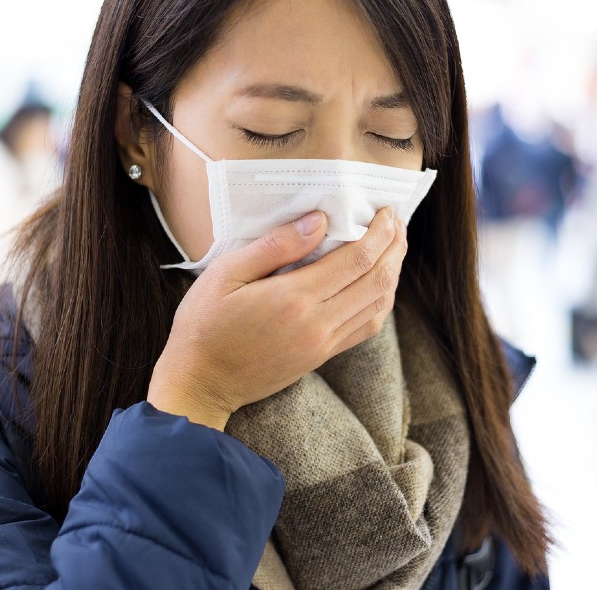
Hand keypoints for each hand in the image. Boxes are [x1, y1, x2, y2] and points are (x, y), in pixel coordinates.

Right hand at [147, 207, 407, 429]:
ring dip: (393, 273)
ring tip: (394, 247)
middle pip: (377, 281)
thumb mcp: (225, 274)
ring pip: (378, 305)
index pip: (357, 260)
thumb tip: (318, 221)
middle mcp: (317, 323)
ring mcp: (322, 344)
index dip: (380, 233)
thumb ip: (275, 246)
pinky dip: (380, 302)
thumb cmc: (204, 325)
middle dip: (394, 248)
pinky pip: (365, 327)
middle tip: (397, 222)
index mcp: (293, 298)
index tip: (386, 212)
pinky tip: (378, 284)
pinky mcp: (321, 357)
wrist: (199, 384)